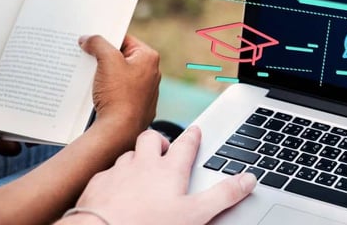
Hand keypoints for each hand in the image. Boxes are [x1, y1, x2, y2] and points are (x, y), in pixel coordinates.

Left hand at [60, 127, 255, 224]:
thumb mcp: (195, 214)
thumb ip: (223, 196)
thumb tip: (248, 180)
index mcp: (170, 170)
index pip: (186, 144)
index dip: (193, 136)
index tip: (196, 131)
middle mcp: (143, 164)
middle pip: (152, 138)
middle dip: (161, 140)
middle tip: (166, 148)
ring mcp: (118, 172)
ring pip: (128, 153)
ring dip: (136, 157)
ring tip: (141, 168)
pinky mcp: (97, 184)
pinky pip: (107, 173)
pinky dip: (114, 177)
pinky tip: (115, 189)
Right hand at [79, 34, 160, 138]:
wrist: (120, 130)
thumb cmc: (118, 95)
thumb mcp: (107, 61)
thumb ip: (98, 43)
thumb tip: (88, 39)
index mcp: (148, 58)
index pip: (125, 39)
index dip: (107, 39)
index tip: (90, 41)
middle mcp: (151, 73)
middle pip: (122, 57)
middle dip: (103, 57)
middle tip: (86, 56)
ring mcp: (145, 90)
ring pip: (120, 74)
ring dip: (104, 74)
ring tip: (88, 75)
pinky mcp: (137, 104)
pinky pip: (120, 90)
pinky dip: (108, 89)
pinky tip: (95, 91)